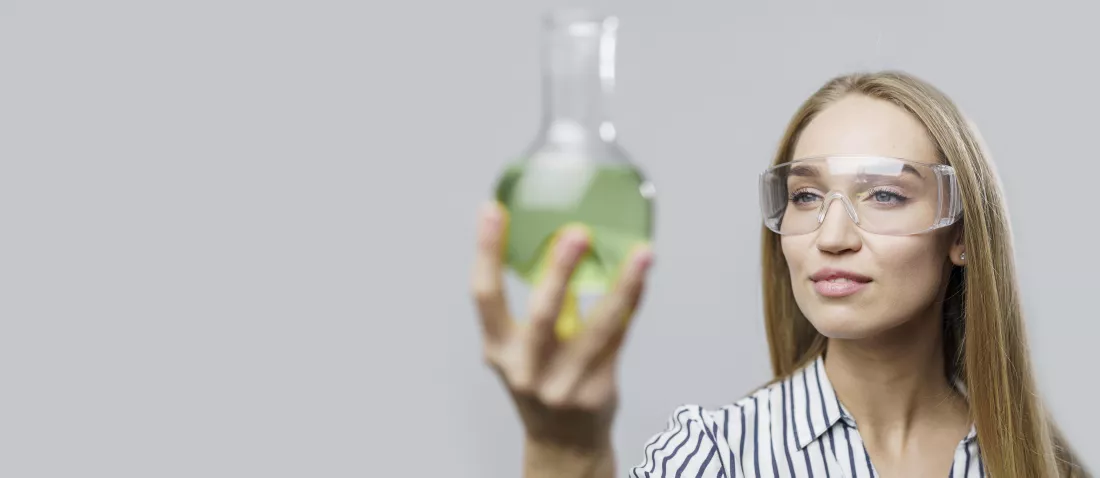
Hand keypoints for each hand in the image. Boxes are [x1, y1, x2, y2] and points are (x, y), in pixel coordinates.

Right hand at [470, 202, 653, 454]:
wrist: (562, 444)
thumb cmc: (541, 381)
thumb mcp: (522, 349)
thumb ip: (539, 305)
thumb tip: (562, 243)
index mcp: (498, 350)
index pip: (484, 295)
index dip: (486, 251)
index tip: (493, 210)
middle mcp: (526, 369)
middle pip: (542, 314)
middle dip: (559, 271)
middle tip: (577, 233)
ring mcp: (563, 383)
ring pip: (597, 328)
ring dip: (622, 286)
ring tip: (641, 254)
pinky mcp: (597, 389)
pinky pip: (620, 337)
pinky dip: (632, 302)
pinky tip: (642, 276)